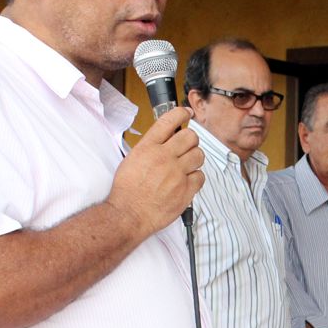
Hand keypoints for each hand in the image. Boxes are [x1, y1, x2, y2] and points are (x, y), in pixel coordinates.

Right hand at [108, 106, 204, 238]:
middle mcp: (164, 157)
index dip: (181, 113)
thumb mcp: (132, 159)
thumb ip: (150, 147)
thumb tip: (165, 138)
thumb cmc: (127, 190)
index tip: (186, 113)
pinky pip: (200, 176)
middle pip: (190, 136)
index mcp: (148, 147)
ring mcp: (176, 174)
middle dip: (190, 140)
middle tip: (186, 146)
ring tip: (186, 165)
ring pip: (199, 155)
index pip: (169, 120)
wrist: (129, 214)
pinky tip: (186, 181)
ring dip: (194, 158)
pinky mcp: (185, 190)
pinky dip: (195, 178)